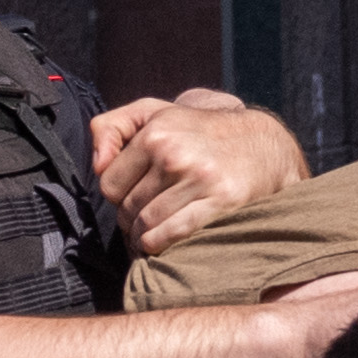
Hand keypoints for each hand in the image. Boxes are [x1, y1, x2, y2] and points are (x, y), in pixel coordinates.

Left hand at [92, 90, 308, 248]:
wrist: (260, 144)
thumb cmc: (197, 131)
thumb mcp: (153, 112)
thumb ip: (112, 127)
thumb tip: (97, 165)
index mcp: (156, 132)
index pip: (110, 184)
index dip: (116, 195)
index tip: (130, 195)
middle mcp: (175, 154)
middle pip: (127, 209)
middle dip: (129, 219)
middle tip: (141, 218)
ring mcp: (200, 179)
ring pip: (147, 226)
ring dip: (142, 237)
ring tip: (147, 234)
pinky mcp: (221, 201)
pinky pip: (172, 235)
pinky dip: (159, 245)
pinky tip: (160, 243)